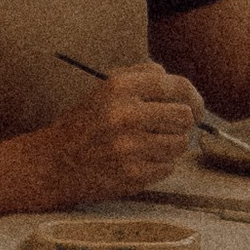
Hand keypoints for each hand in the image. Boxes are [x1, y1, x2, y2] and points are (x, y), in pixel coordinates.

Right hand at [41, 63, 201, 201]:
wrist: (54, 163)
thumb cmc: (85, 124)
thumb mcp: (106, 88)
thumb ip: (141, 74)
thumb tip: (171, 77)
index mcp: (120, 87)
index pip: (177, 86)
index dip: (193, 97)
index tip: (196, 107)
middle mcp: (125, 115)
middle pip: (184, 117)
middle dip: (180, 123)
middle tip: (167, 128)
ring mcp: (129, 147)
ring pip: (180, 144)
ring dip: (170, 146)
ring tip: (149, 145)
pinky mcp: (132, 175)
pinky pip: (168, 167)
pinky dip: (159, 165)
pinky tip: (139, 161)